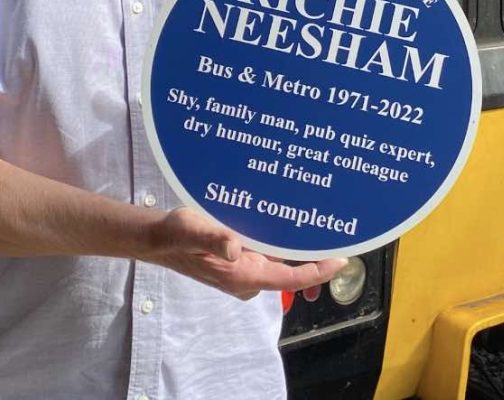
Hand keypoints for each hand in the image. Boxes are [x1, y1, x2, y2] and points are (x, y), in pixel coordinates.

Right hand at [146, 208, 346, 299]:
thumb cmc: (176, 234)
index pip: (288, 280)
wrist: (160, 238)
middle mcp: (248, 276)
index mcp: (241, 275)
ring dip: (303, 248)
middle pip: (292, 272)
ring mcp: (247, 268)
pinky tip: (297, 225)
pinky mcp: (243, 258)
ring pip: (284, 261)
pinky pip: (272, 253)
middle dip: (317, 258)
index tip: (340, 261)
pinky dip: (287, 242)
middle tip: (343, 236)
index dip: (317, 272)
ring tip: (327, 227)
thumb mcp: (192, 230)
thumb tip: (235, 248)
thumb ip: (213, 238)